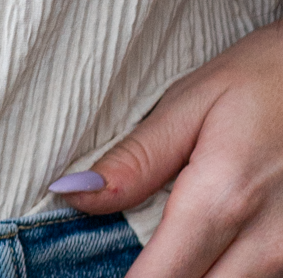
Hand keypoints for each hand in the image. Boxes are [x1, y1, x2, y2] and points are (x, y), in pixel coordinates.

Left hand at [54, 23, 282, 277]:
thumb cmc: (262, 78)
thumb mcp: (192, 103)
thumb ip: (135, 159)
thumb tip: (72, 193)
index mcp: (222, 200)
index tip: (94, 265)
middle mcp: (265, 245)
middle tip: (138, 248)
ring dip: (192, 275)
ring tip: (170, 240)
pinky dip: (219, 270)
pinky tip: (206, 244)